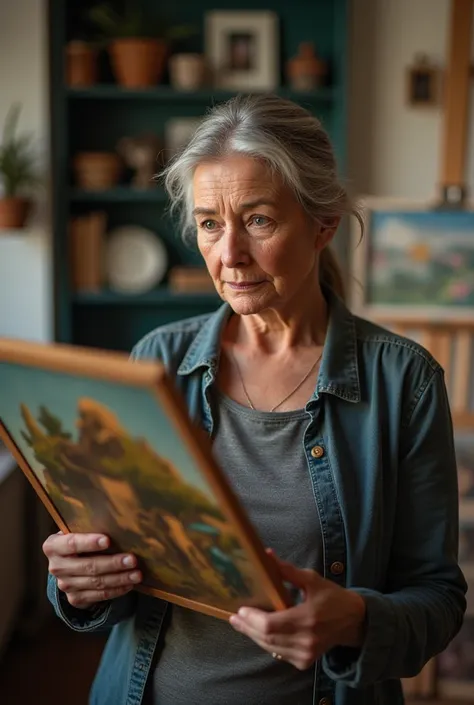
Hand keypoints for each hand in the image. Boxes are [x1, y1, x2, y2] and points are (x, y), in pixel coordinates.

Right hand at [43, 532, 141, 608]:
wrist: (67, 564)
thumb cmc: (79, 540)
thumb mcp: (77, 531)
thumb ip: (88, 527)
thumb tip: (117, 521)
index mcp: (53, 546)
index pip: (72, 544)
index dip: (89, 543)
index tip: (108, 540)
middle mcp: (56, 567)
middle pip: (88, 566)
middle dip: (113, 563)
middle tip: (132, 560)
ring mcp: (65, 585)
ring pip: (96, 582)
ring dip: (119, 579)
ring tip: (137, 574)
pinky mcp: (75, 599)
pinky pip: (99, 596)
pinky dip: (116, 590)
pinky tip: (129, 584)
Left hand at [229, 551, 365, 669]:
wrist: (353, 621)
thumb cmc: (332, 597)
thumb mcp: (312, 580)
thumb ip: (287, 571)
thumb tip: (266, 555)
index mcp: (308, 618)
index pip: (271, 625)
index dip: (253, 619)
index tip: (241, 609)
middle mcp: (306, 639)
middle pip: (267, 638)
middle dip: (247, 627)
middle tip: (234, 617)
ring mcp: (306, 654)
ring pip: (270, 648)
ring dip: (254, 636)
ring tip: (241, 624)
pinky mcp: (305, 661)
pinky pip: (279, 653)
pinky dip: (267, 643)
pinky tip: (258, 633)